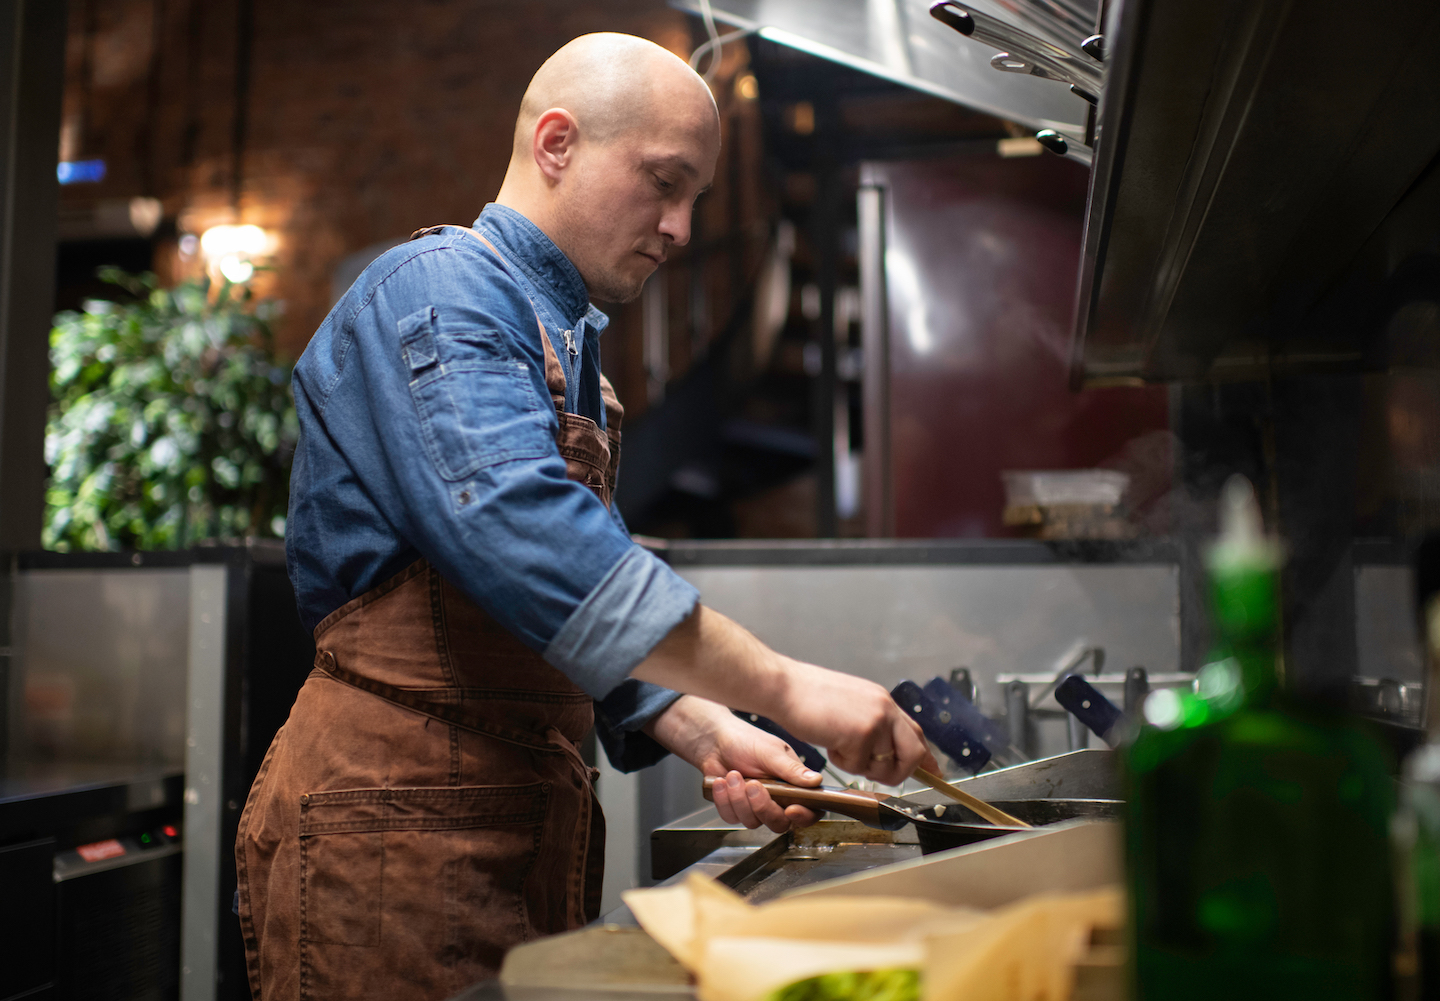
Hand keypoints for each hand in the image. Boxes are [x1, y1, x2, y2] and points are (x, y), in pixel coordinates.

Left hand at [645, 696, 824, 833]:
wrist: (715, 740)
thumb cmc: (746, 740)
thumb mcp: (771, 752)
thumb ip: (792, 769)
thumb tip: (816, 781)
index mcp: (793, 784)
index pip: (809, 810)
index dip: (803, 816)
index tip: (790, 809)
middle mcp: (777, 799)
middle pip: (779, 823)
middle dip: (763, 807)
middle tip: (753, 785)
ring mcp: (755, 806)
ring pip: (753, 822)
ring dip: (739, 799)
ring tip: (733, 775)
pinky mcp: (735, 809)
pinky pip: (732, 817)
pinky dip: (724, 799)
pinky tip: (721, 781)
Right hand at [765, 659, 937, 786]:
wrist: (784, 687)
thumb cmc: (808, 697)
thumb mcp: (851, 706)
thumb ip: (872, 724)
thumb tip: (886, 749)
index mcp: (884, 702)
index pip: (916, 733)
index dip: (926, 758)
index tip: (935, 774)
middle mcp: (886, 709)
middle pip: (914, 754)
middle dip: (897, 772)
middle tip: (872, 771)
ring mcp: (875, 721)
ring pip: (883, 766)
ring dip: (859, 766)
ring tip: (838, 744)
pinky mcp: (861, 733)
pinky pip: (857, 766)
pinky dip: (840, 761)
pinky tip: (828, 741)